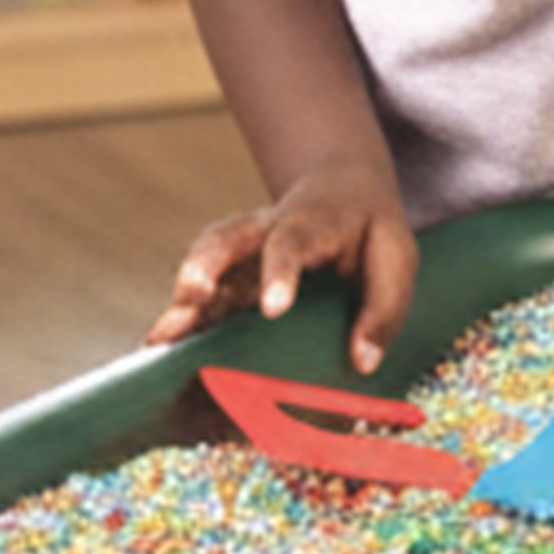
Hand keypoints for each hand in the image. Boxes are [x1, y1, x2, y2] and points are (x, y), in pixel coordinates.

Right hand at [143, 158, 418, 374]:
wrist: (342, 191)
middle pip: (226, 238)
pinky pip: (199, 295)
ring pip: (201, 268)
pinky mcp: (227, 275)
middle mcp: (264, 231)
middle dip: (204, 266)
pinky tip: (158, 353)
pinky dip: (180, 321)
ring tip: (160, 338)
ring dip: (182, 300)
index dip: (279, 273)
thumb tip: (362, 362)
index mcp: (312, 223)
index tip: (273, 308)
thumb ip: (383, 309)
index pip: (291, 243)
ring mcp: (240, 252)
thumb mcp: (395, 259)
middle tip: (192, 298)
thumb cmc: (371, 233)